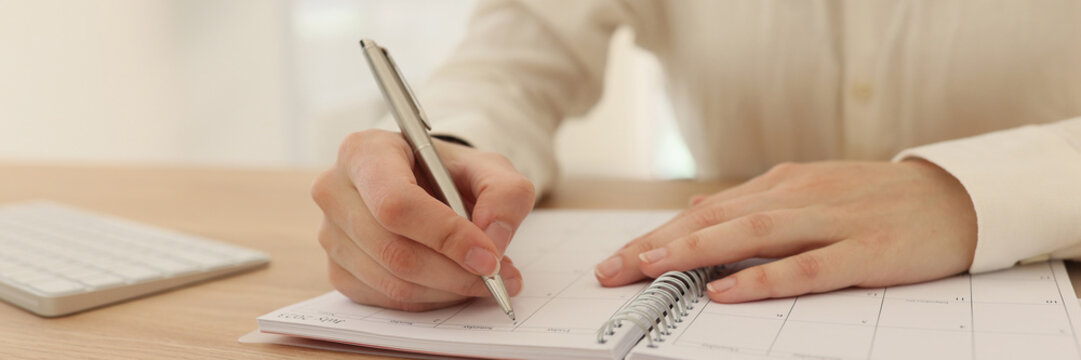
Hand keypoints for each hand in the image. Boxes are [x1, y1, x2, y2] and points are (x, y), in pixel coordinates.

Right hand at [312, 129, 533, 310]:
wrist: (426, 186)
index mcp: (364, 152)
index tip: (489, 257)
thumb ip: (505, 194)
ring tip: (484, 278)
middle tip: (497, 276)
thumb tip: (494, 239)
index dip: (446, 236)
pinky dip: (430, 300)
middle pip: (394, 250)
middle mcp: (335, 191)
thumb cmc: (450, 173)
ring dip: (448, 290)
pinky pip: (386, 300)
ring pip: (392, 282)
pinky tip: (453, 283)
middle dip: (454, 272)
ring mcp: (330, 234)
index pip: (397, 203)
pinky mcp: (338, 270)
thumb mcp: (489, 168)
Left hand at [593, 161, 977, 302]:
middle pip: (715, 220)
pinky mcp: (863, 250)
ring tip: (651, 268)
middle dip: (659, 245)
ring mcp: (831, 221)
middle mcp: (798, 196)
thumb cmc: (875, 201)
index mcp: (782, 184)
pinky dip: (762, 278)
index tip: (617, 260)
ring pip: (750, 233)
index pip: (705, 211)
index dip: (658, 236)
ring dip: (695, 251)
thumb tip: (697, 207)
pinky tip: (725, 289)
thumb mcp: (808, 192)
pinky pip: (806, 266)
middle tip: (614, 269)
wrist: (956, 199)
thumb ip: (754, 203)